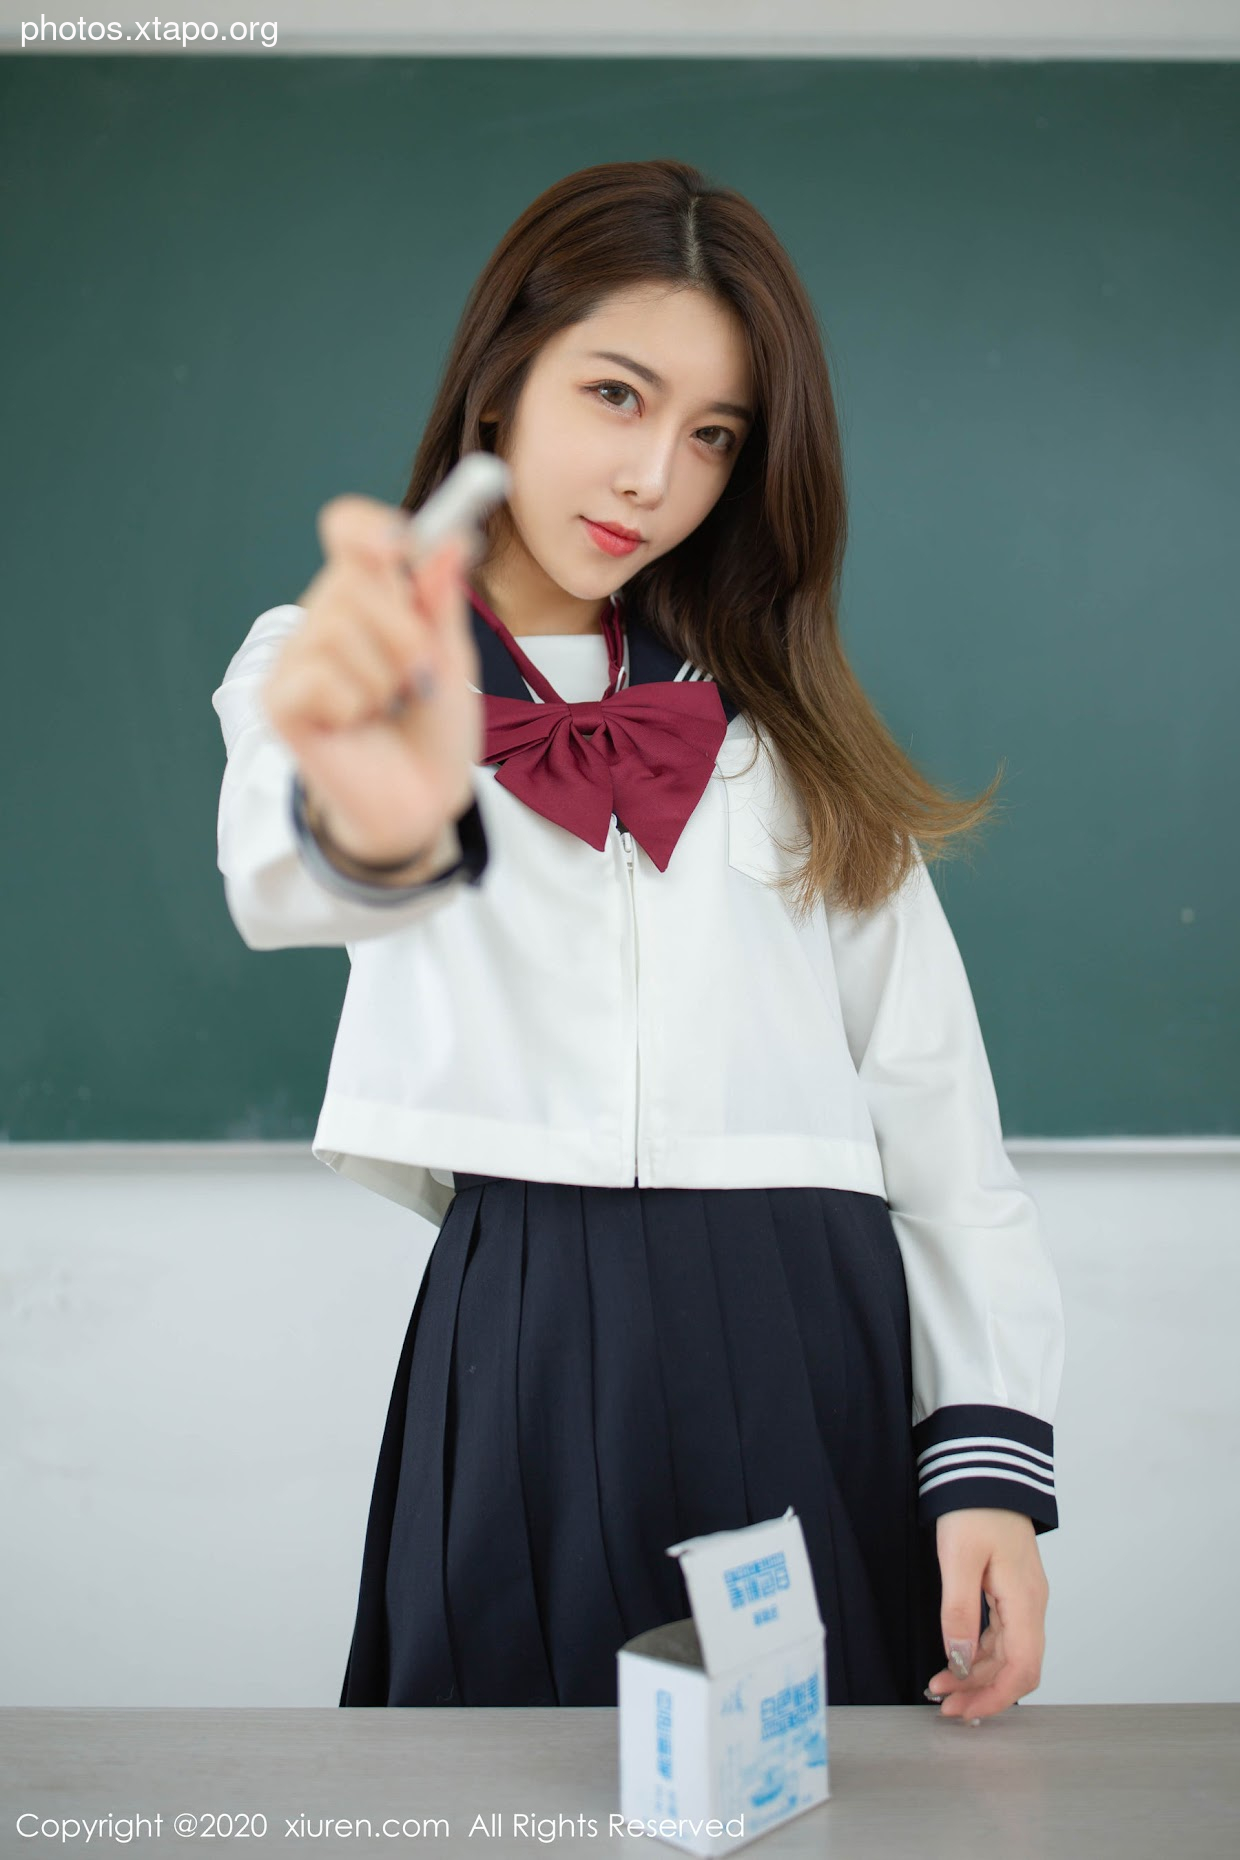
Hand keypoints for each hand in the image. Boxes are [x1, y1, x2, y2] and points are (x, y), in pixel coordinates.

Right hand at [261, 495, 482, 864]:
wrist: (422, 801)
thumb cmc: (431, 730)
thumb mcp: (450, 659)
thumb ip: (442, 602)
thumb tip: (452, 538)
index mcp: (364, 598)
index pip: (347, 529)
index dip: (370, 527)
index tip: (403, 545)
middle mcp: (322, 619)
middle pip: (352, 579)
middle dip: (404, 631)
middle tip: (419, 678)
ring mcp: (294, 661)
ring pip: (338, 630)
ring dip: (385, 678)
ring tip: (388, 708)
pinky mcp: (279, 702)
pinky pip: (320, 677)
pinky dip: (355, 705)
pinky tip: (356, 725)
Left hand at [925, 1508, 1048, 1723]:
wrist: (985, 1467)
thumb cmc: (974, 1506)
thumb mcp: (958, 1558)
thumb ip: (958, 1610)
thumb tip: (957, 1660)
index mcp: (1024, 1600)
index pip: (1021, 1669)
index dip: (994, 1697)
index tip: (962, 1709)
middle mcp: (1031, 1604)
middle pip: (1016, 1667)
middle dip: (981, 1691)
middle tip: (944, 1704)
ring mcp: (1023, 1597)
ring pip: (1007, 1654)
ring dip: (978, 1675)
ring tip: (942, 1685)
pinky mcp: (1011, 1589)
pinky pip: (1001, 1635)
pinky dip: (979, 1653)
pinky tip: (956, 1658)